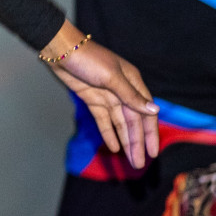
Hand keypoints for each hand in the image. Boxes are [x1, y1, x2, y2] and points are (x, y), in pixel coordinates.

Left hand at [40, 21, 159, 169]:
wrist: (61, 50)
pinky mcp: (92, 99)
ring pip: (119, 123)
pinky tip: (114, 147)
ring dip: (125, 141)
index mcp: (133, 82)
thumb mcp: (112, 77)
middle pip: (133, 121)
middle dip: (137, 143)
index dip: (150, 133)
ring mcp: (107, 96)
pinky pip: (103, 120)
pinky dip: (109, 133)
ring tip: (130, 160)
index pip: (146, 112)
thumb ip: (131, 96)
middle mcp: (123, 91)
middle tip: (139, 164)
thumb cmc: (89, 58)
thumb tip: (154, 110)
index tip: (153, 152)